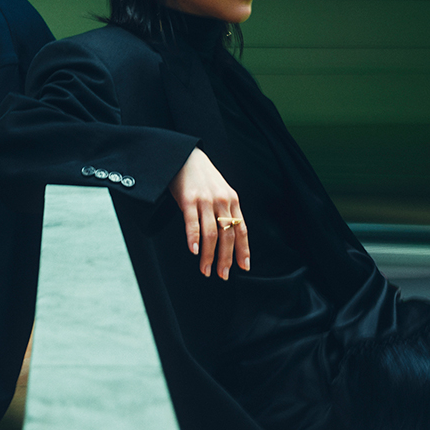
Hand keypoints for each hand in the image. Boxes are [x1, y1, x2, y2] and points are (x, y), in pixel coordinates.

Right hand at [167, 148, 249, 279]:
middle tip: (223, 275)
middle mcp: (222, 201)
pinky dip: (194, 239)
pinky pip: (193, 223)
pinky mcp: (188, 198)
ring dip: (209, 255)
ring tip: (206, 270)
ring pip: (211, 233)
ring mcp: (205, 200)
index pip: (242, 229)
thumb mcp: (220, 190)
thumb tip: (228, 235)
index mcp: (232, 200)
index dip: (243, 249)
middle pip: (228, 235)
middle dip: (226, 258)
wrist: (185, 155)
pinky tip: (194, 251)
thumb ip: (225, 209)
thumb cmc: (202, 176)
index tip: (244, 267)